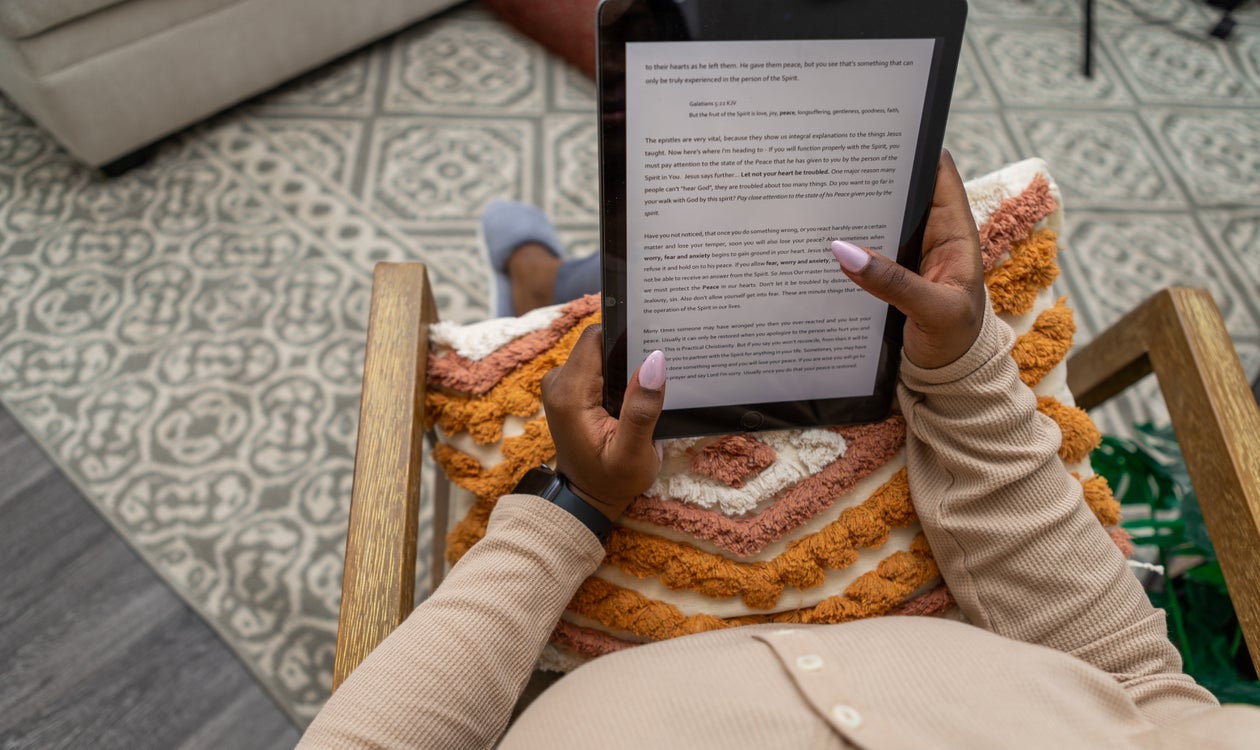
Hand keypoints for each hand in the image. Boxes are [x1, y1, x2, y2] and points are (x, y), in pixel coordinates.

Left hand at [540, 325, 665, 520]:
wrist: (586, 498)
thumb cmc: (611, 481)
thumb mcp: (633, 454)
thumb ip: (642, 410)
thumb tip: (655, 362)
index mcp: (570, 394)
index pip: (597, 337)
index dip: (626, 337)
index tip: (652, 348)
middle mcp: (558, 382)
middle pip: (599, 343)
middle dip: (628, 353)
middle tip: (652, 379)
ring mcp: (561, 384)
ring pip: (599, 352)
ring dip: (623, 366)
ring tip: (642, 391)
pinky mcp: (568, 389)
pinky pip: (595, 365)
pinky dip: (615, 375)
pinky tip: (631, 395)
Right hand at [829, 150, 985, 369]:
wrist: (950, 377)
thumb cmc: (956, 339)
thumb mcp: (933, 311)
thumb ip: (893, 283)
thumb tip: (844, 250)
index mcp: (954, 231)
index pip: (938, 171)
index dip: (914, 147)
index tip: (876, 133)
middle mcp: (930, 234)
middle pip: (900, 190)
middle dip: (870, 175)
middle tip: (827, 161)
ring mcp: (906, 253)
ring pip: (878, 219)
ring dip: (853, 210)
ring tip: (813, 193)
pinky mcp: (887, 274)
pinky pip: (864, 249)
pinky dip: (845, 244)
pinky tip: (816, 238)